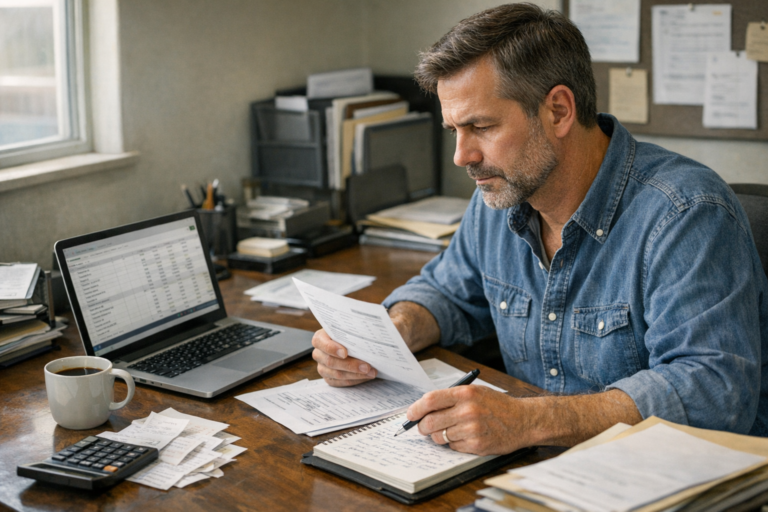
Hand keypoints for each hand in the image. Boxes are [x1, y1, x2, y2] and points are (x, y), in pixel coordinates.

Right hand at [311, 329, 376, 386]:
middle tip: (367, 366)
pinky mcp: (329, 378)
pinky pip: (340, 383)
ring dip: (356, 375)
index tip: (345, 352)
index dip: (332, 348)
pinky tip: (365, 377)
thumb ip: (352, 329)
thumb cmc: (349, 334)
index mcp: (320, 338)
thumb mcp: (349, 328)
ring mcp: (323, 367)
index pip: (321, 342)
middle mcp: (319, 354)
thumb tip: (366, 332)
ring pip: (337, 374)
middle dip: (350, 365)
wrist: (350, 344)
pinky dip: (355, 380)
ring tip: (371, 372)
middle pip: (330, 361)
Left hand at [407, 385, 528, 455]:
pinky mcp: (477, 445)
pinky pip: (453, 446)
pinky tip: (465, 436)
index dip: (415, 409)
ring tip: (451, 430)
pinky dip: (454, 443)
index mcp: (465, 394)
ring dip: (439, 436)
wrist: (523, 420)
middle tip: (423, 427)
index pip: (430, 401)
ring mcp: (472, 429)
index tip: (410, 414)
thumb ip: (451, 398)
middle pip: (430, 422)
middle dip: (422, 426)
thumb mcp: (475, 392)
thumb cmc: (497, 405)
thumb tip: (424, 408)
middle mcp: (467, 410)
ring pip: (440, 437)